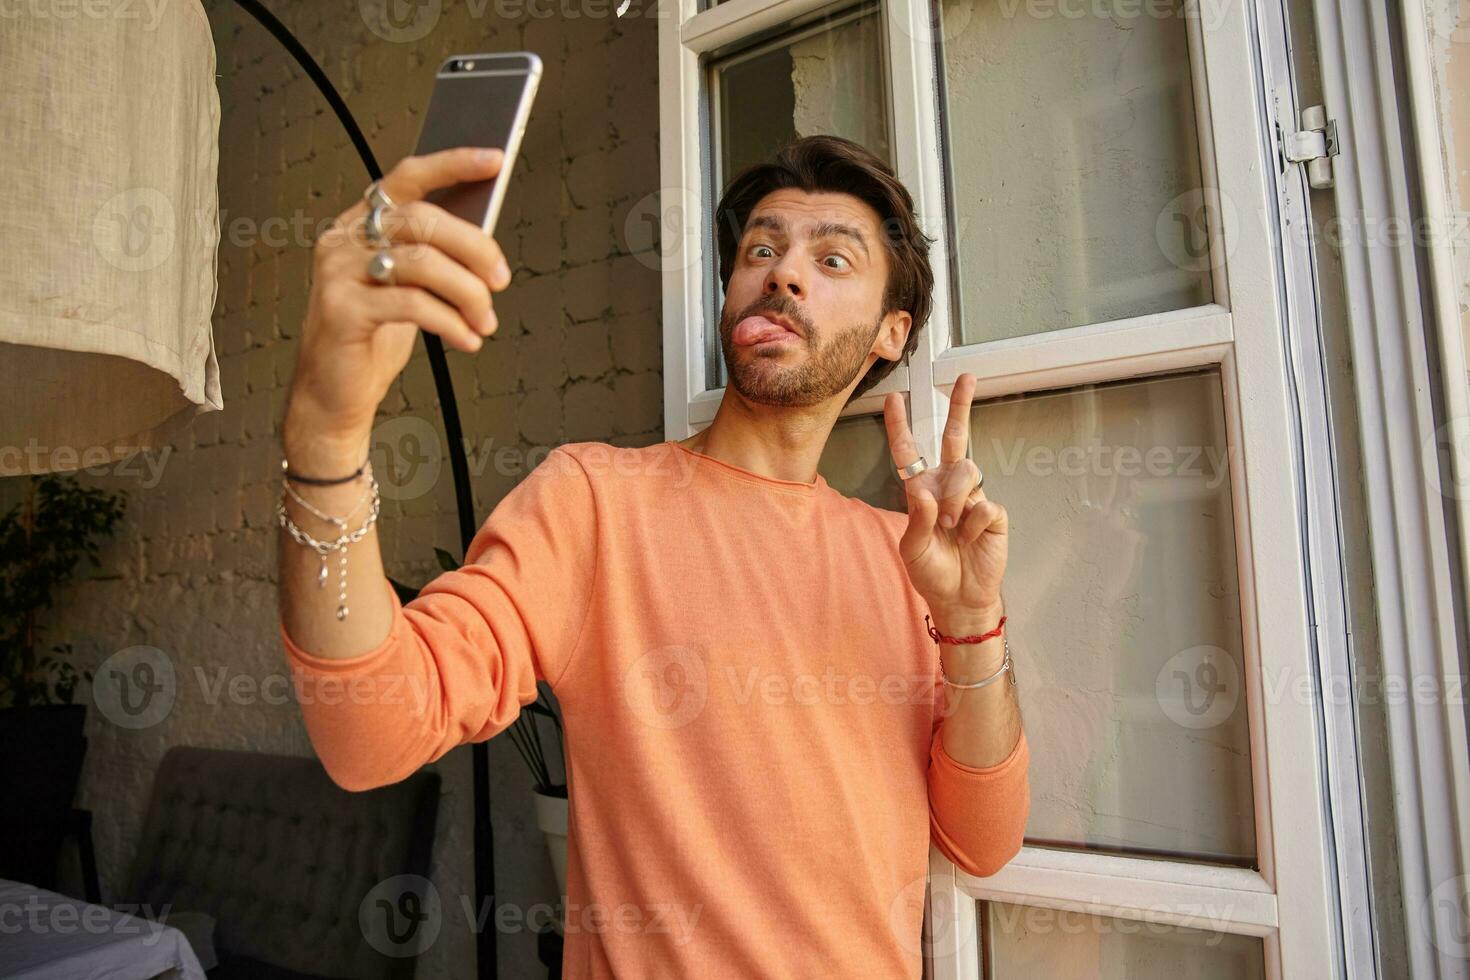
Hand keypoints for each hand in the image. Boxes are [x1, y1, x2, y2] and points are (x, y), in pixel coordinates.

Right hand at [286, 146, 513, 442]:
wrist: (334, 393)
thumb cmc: (374, 336)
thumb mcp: (409, 287)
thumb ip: (434, 257)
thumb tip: (486, 241)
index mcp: (360, 223)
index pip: (408, 178)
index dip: (453, 164)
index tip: (495, 160)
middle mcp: (343, 239)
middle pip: (424, 220)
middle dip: (475, 247)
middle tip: (500, 279)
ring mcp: (337, 272)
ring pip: (423, 262)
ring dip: (468, 293)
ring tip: (485, 321)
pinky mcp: (341, 309)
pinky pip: (413, 303)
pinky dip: (451, 322)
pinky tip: (467, 339)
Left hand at [883, 373, 1007, 622]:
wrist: (960, 597)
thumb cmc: (932, 571)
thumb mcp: (912, 548)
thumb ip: (916, 518)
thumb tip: (923, 489)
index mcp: (922, 491)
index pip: (910, 453)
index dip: (901, 426)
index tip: (896, 398)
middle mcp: (947, 487)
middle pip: (956, 439)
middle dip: (961, 406)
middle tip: (966, 377)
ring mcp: (972, 498)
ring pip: (967, 472)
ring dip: (956, 500)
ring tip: (952, 527)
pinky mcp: (994, 514)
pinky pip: (984, 506)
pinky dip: (973, 525)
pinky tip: (971, 539)